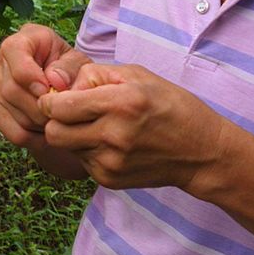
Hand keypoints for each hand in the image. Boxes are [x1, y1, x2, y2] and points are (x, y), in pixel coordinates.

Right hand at [0, 23, 91, 149]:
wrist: (59, 81)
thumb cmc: (69, 68)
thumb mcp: (77, 62)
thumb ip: (70, 68)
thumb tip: (55, 82)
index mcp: (20, 41)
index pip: (13, 53)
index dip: (30, 75)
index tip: (48, 90)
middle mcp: (0, 62)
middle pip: (12, 90)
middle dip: (42, 108)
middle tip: (65, 113)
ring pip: (15, 114)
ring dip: (43, 124)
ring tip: (61, 121)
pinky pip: (14, 133)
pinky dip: (37, 139)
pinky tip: (50, 132)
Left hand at [38, 63, 223, 191]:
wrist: (203, 153)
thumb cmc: (169, 105)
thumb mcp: (136, 75)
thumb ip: (92, 74)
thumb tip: (58, 85)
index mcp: (119, 104)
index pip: (56, 107)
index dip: (51, 101)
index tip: (60, 98)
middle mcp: (113, 136)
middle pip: (53, 132)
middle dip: (55, 121)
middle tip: (71, 114)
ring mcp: (111, 162)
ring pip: (65, 148)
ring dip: (72, 136)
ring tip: (96, 127)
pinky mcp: (110, 180)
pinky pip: (81, 161)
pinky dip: (87, 151)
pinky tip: (109, 144)